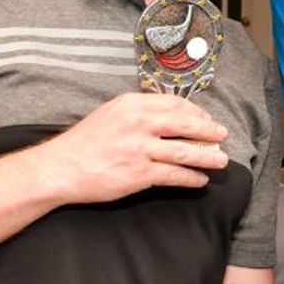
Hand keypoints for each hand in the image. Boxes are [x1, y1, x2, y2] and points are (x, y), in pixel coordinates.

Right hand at [43, 91, 230, 205]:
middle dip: (208, 131)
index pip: (174, 103)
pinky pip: (174, 174)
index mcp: (132, 104)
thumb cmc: (84, 142)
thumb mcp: (110, 114)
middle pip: (185, 124)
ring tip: (221, 160)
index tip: (207, 119)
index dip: (196, 112)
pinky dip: (191, 178)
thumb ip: (138, 111)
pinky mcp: (139, 173)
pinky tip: (200, 180)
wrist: (61, 168)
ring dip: (207, 156)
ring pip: (185, 151)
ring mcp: (139, 149)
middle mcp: (138, 123)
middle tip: (222, 135)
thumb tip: (169, 115)